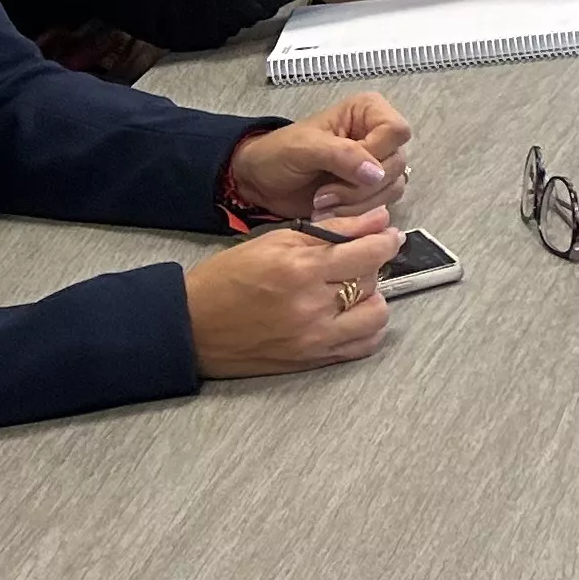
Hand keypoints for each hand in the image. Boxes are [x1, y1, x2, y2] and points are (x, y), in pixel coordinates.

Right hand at [183, 212, 402, 378]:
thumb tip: (379, 219)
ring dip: (371, 299)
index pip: (369, 253)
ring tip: (350, 291)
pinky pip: (362, 346)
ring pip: (376, 315)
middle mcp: (311, 306)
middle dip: (369, 266)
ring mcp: (313, 337)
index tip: (388, 236)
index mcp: (300, 269)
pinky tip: (348, 316)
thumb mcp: (275, 240)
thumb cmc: (227, 279)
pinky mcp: (310, 360)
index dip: (386, 241)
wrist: (190, 326)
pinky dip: (365, 329)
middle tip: (353, 261)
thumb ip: (334, 229)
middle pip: (372, 281)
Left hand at [227, 95, 412, 221]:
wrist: (259, 183)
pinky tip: (330, 211)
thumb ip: (343, 155)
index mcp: (368, 112)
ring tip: (322, 202)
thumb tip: (376, 174)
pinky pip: (383, 204)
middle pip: (396, 163)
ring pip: (393, 187)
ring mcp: (377, 164)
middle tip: (324, 193)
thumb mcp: (305, 148)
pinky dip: (356, 213)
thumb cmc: (277, 155)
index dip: (375, 154)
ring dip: (356, 202)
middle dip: (359, 186)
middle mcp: (379, 135)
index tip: (343, 168)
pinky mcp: (371, 190)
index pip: (396, 132)